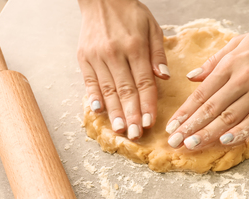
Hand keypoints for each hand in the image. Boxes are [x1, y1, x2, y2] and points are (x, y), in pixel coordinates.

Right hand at [77, 0, 168, 139]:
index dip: (147, 104)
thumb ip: (158, 53)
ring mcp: (97, 56)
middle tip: (136, 134)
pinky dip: (93, 97)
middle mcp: (115, 53)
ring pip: (107, 90)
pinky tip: (99, 112)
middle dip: (132, 115)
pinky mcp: (83, 58)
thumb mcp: (152, 27)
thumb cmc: (131, 13)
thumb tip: (165, 77)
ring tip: (120, 129)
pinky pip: (89, 81)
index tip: (150, 122)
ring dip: (114, 112)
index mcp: (135, 47)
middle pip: (125, 91)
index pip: (143, 83)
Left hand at [165, 23, 248, 149]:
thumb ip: (213, 62)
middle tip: (175, 142)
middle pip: (211, 108)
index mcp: (230, 66)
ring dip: (208, 133)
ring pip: (230, 117)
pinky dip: (240, 132)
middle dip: (190, 127)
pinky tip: (225, 140)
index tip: (172, 126)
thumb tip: (191, 77)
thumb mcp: (238, 43)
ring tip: (192, 144)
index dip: (185, 112)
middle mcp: (242, 80)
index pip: (201, 94)